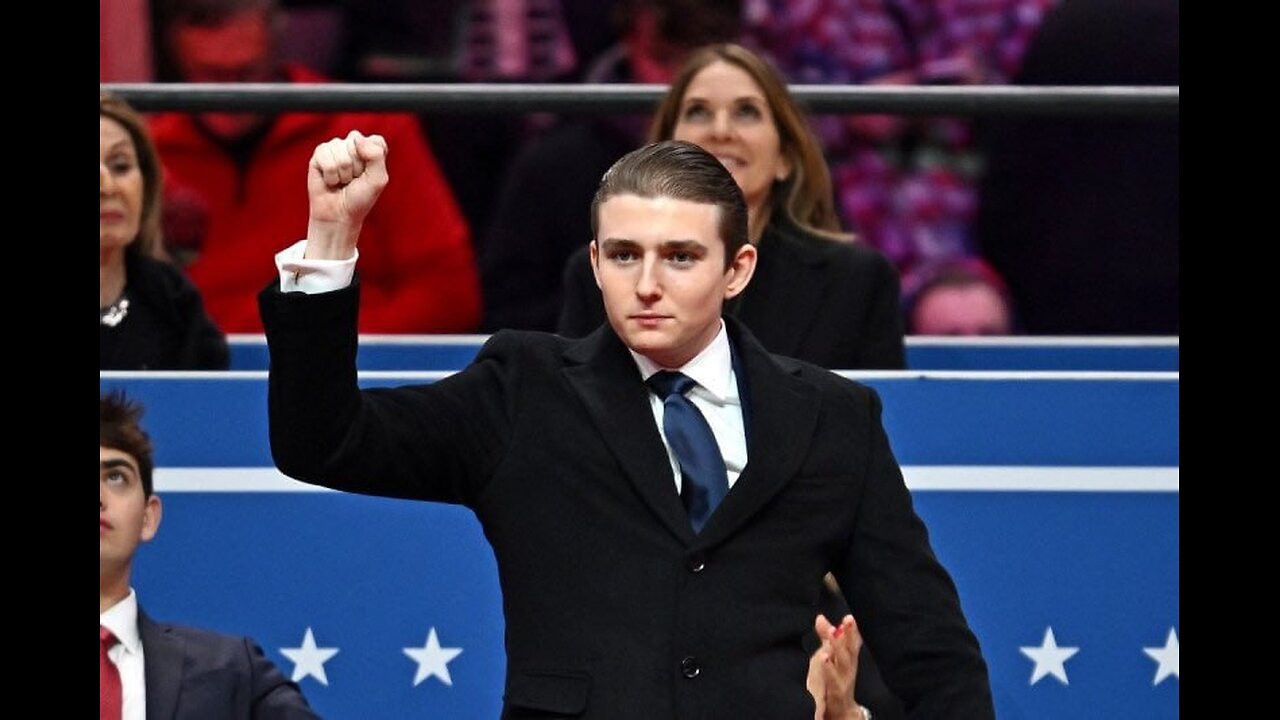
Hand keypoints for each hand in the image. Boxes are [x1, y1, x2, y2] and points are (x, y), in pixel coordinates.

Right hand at [304, 130, 388, 259]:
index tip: (369, 175)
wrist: (339, 215)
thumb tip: (357, 140)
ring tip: (342, 181)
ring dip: (343, 173)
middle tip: (353, 180)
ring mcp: (334, 148)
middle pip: (356, 143)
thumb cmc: (360, 198)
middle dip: (357, 167)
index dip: (373, 160)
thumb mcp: (378, 179)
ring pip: (340, 151)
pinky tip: (330, 181)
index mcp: (370, 148)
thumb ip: (376, 155)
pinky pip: (326, 157)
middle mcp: (352, 145)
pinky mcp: (319, 155)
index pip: (375, 141)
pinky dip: (330, 175)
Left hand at [812, 614, 863, 719]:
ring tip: (831, 641)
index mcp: (847, 660)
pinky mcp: (836, 696)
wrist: (840, 712)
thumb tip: (820, 617)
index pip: (851, 643)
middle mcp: (848, 671)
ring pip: (844, 669)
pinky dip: (829, 674)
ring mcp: (843, 684)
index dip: (851, 631)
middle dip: (847, 639)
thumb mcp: (830, 657)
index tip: (849, 618)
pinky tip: (823, 661)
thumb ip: (827, 639)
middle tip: (844, 624)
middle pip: (849, 654)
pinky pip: (834, 686)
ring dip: (839, 654)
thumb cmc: (835, 681)